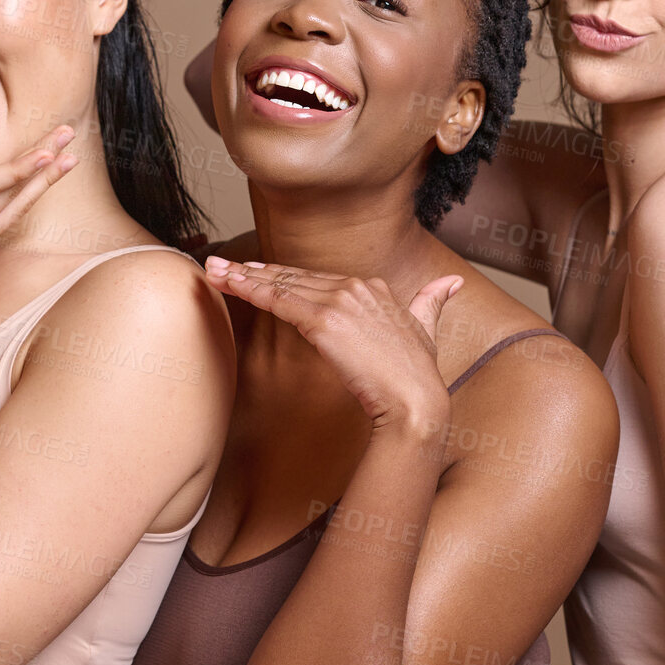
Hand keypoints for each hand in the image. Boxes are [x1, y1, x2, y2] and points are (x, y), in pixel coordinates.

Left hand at [204, 257, 461, 437]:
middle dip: (252, 270)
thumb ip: (432, 302)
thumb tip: (451, 282)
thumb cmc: (417, 375)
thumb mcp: (425, 330)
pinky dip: (249, 288)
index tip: (254, 271)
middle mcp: (356, 286)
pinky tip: (228, 284)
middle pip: (293, 276)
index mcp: (373, 287)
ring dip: (241, 276)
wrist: (415, 400)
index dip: (282, 275)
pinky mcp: (325, 320)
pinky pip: (278, 300)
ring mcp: (340, 301)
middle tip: (220, 264)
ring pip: (280, 283)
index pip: (316, 277)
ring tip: (213, 270)